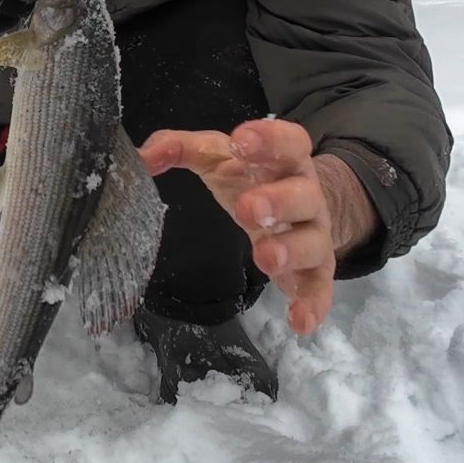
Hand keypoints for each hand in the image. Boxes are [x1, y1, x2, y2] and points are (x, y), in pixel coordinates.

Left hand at [139, 119, 378, 335]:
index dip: (270, 140)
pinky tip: (299, 322)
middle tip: (246, 209)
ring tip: (265, 259)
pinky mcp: (315, 268)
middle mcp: (306, 194)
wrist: (296, 204)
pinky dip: (312, 304)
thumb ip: (181, 149)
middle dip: (278, 201)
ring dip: (291, 250)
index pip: (288, 142)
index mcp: (284, 160)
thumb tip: (144, 157)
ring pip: (312, 241)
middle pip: (302, 194)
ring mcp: (313, 233)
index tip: (241, 141)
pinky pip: (319, 286)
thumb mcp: (217, 156)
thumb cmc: (250, 176)